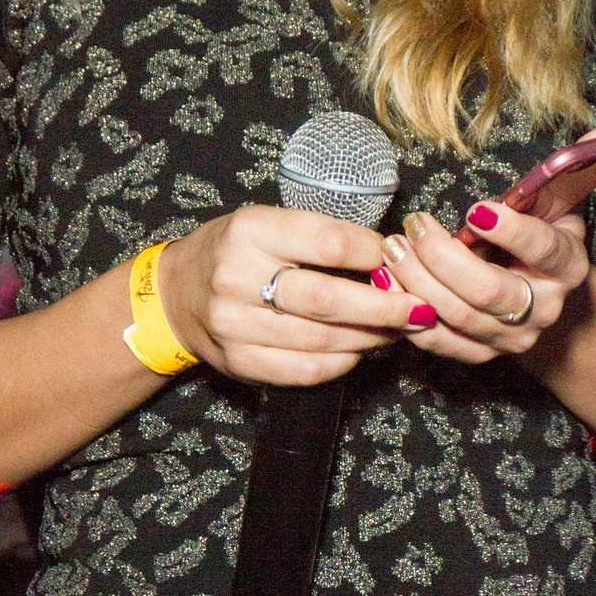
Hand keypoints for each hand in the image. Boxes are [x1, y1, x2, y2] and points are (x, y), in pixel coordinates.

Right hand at [155, 203, 439, 387]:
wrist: (175, 295)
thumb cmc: (236, 252)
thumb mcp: (268, 225)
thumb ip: (320, 238)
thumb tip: (388, 259)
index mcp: (250, 230)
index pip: (328, 242)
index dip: (373, 254)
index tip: (396, 260)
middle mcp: (237, 277)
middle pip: (328, 299)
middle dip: (385, 308)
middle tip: (420, 310)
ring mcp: (235, 325)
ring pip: (322, 340)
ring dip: (371, 338)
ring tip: (398, 330)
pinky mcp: (239, 362)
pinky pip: (306, 370)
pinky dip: (343, 363)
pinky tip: (360, 351)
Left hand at [372, 200, 590, 364]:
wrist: (545, 300)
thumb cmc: (541, 239)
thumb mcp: (558, 205)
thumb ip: (567, 173)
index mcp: (567, 266)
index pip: (541, 249)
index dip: (509, 230)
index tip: (475, 210)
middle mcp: (544, 308)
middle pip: (488, 290)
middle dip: (442, 257)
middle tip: (413, 226)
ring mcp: (511, 337)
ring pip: (457, 315)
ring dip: (417, 281)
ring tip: (393, 248)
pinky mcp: (481, 354)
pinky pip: (439, 341)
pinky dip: (408, 314)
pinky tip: (388, 282)